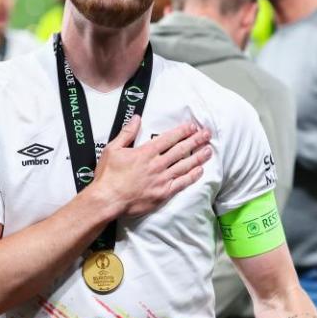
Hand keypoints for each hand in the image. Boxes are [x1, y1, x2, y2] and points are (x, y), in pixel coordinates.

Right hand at [92, 116, 211, 216]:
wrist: (107, 199)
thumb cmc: (108, 176)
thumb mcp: (112, 149)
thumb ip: (127, 133)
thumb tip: (136, 118)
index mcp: (145, 152)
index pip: (169, 138)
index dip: (182, 131)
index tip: (192, 126)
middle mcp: (157, 164)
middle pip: (180, 149)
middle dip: (195, 140)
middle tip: (207, 134)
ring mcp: (162, 179)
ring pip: (184, 165)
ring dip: (198, 157)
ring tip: (208, 150)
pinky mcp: (163, 193)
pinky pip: (181, 183)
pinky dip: (192, 176)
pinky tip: (200, 170)